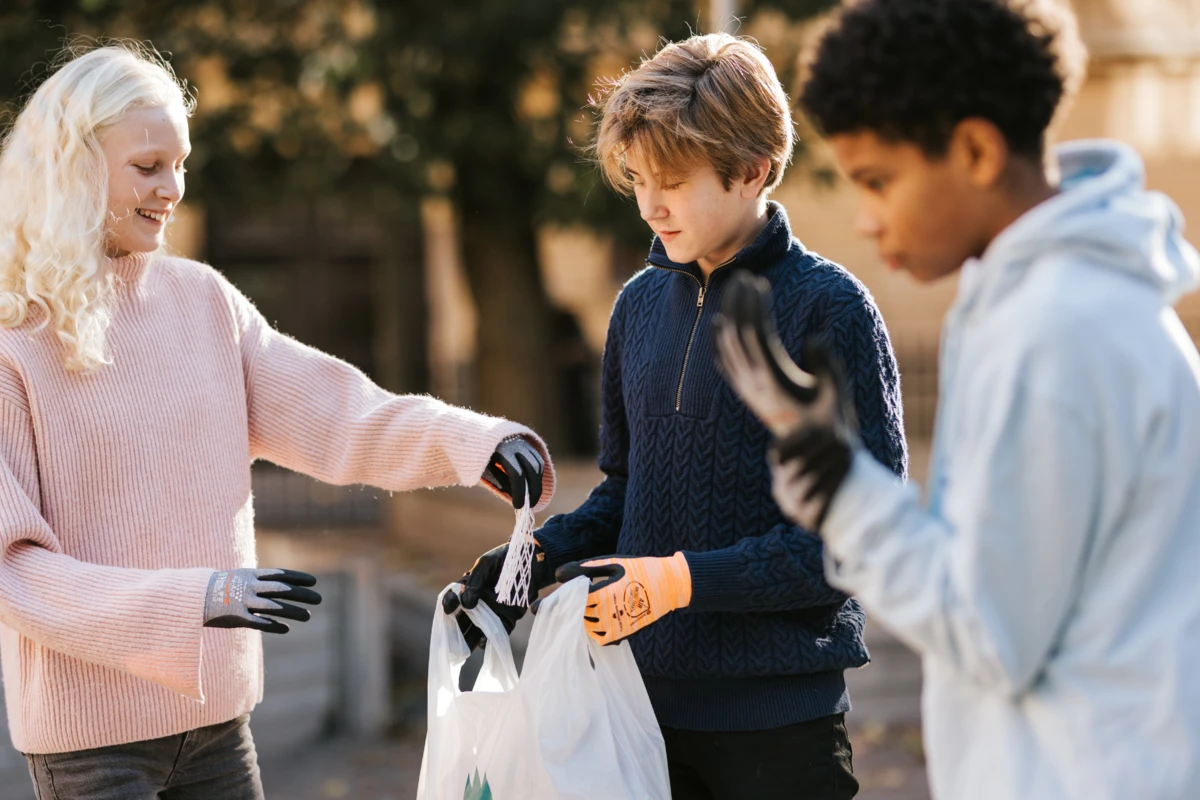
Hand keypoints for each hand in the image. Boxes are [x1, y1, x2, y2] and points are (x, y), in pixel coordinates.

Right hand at [202, 568, 321, 634]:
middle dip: (301, 594)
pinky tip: (286, 629)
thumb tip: (279, 583)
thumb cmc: (219, 587)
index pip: (280, 574)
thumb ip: (258, 580)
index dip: (298, 577)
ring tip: (309, 616)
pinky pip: (259, 622)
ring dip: (293, 611)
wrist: (192, 596)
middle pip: (281, 589)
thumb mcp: (239, 577)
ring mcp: (243, 601)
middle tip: (319, 599)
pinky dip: (273, 625)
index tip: (314, 581)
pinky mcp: (236, 617)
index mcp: (251, 575)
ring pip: (274, 606)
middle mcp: (250, 586)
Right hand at [441, 541, 554, 649]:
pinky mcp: (508, 619)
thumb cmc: (505, 559)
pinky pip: (496, 633)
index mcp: (468, 589)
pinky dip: (488, 640)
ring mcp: (492, 613)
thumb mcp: (486, 563)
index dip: (448, 604)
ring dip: (468, 640)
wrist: (530, 561)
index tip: (448, 609)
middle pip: (462, 620)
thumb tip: (466, 603)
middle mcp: (478, 604)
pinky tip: (483, 642)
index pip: (453, 599)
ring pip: (476, 630)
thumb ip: (474, 580)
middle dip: (454, 632)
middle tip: (448, 642)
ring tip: (462, 649)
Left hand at [483, 436, 544, 508]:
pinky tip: (532, 484)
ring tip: (531, 497)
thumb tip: (516, 496)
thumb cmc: (479, 457)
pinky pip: (538, 460)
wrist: (479, 436)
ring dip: (537, 483)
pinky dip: (537, 474)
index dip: (519, 492)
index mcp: (501, 450)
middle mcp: (516, 444)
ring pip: (537, 465)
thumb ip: (500, 481)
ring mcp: (524, 442)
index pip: (517, 474)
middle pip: (532, 469)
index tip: (518, 506)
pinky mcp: (528, 443)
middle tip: (530, 505)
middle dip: (533, 490)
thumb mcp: (484, 469)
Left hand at [555, 553, 690, 645]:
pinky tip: (595, 617)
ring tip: (581, 608)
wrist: (668, 586)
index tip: (535, 608)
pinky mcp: (622, 636)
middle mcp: (607, 615)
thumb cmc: (638, 569)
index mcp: (602, 594)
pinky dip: (593, 629)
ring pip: (585, 628)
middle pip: (575, 616)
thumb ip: (583, 569)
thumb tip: (557, 575)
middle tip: (555, 606)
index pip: (569, 602)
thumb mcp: (611, 563)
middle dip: (566, 610)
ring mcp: (615, 628)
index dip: (551, 604)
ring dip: (580, 619)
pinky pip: (598, 638)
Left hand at [714, 270, 857, 530]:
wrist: (809, 456)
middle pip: (736, 334)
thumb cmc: (829, 422)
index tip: (758, 281)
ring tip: (733, 289)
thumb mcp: (836, 394)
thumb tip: (815, 338)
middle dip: (738, 302)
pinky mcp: (744, 393)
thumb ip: (826, 366)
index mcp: (774, 378)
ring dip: (728, 314)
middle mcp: (753, 383)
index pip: (755, 334)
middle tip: (742, 274)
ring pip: (726, 345)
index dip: (753, 306)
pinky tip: (718, 324)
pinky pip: (723, 362)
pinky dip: (718, 340)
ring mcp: (746, 389)